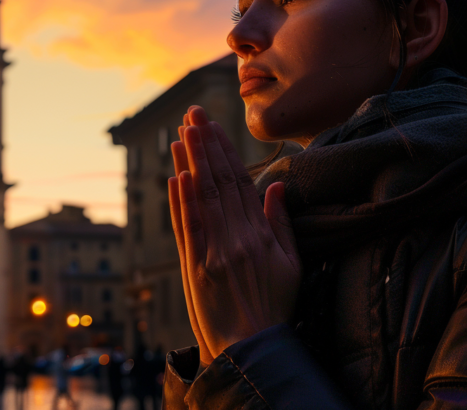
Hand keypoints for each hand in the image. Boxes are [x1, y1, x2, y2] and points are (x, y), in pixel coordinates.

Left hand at [168, 106, 301, 365]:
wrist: (253, 351)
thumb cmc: (274, 308)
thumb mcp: (292, 265)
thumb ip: (282, 223)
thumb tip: (277, 186)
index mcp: (260, 235)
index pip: (240, 183)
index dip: (225, 152)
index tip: (214, 126)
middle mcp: (236, 238)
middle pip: (218, 183)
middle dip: (204, 146)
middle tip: (192, 115)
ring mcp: (213, 252)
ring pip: (200, 199)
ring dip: (188, 164)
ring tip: (179, 134)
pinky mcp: (194, 268)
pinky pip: (186, 228)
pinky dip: (180, 201)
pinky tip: (174, 177)